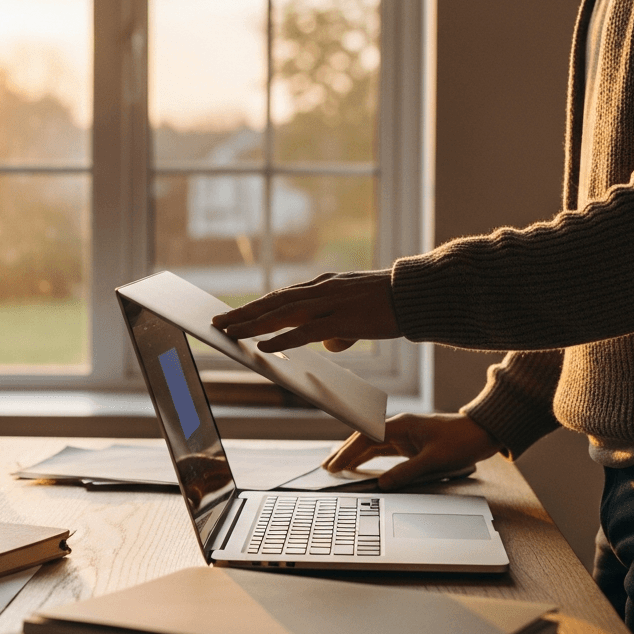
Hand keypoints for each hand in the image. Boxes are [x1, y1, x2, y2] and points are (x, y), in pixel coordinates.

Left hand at [211, 270, 400, 352]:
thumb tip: (328, 345)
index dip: (255, 306)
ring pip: (281, 315)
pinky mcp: (342, 320)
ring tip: (228, 334)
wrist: (417, 293)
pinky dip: (281, 340)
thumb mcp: (359, 312)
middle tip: (216, 323)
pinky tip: (262, 348)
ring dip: (251, 325)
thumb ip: (340, 327)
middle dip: (242, 314)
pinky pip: (304, 332)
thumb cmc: (392, 303)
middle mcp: (321, 290)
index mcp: (324, 286)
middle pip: (273, 302)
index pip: (281, 296)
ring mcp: (330, 304)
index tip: (234, 314)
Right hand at [322, 413, 500, 490]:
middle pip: (364, 439)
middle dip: (345, 453)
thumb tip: (383, 484)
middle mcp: (399, 428)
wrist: (482, 433)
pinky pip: (383, 450)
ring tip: (337, 468)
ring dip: (354, 455)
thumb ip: (406, 472)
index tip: (335, 465)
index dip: (348, 452)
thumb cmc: (461, 442)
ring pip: (372, 445)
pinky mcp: (410, 443)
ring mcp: (404, 435)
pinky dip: (369, 457)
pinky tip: (360, 465)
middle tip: (327, 468)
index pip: (366, 438)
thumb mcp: (434, 461)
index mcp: (401, 426)